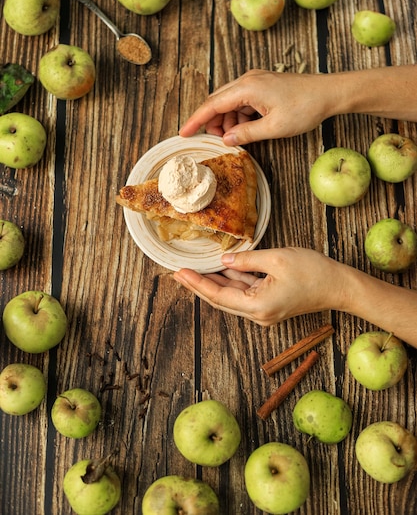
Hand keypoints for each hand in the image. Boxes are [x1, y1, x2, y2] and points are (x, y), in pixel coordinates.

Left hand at [173, 248, 342, 324]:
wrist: (340, 287)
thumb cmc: (314, 272)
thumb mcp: (277, 259)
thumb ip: (247, 261)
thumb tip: (224, 262)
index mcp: (257, 306)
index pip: (218, 296)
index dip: (197, 284)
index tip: (180, 272)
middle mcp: (258, 314)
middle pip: (220, 300)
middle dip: (198, 285)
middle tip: (178, 272)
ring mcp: (264, 311)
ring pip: (231, 297)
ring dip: (213, 283)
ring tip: (193, 270)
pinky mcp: (270, 304)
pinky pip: (244, 293)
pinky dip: (231, 282)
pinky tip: (219, 271)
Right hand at [179, 70, 331, 144]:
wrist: (329, 93)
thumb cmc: (305, 108)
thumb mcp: (274, 127)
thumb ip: (247, 134)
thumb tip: (226, 139)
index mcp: (247, 87)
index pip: (212, 105)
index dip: (196, 120)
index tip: (183, 133)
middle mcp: (247, 80)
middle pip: (218, 101)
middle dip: (212, 122)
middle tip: (213, 141)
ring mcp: (255, 81)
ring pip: (230, 102)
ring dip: (227, 120)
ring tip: (234, 138)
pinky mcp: (263, 85)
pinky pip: (242, 101)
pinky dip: (239, 116)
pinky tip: (245, 129)